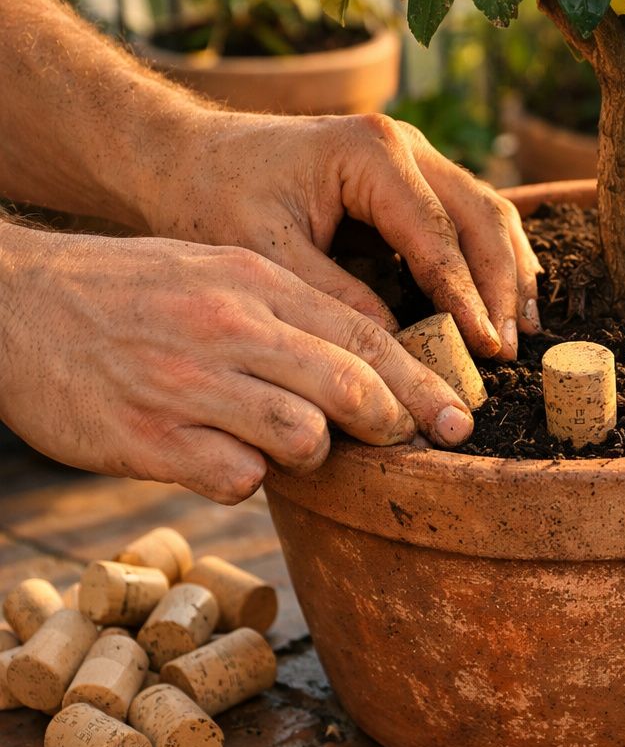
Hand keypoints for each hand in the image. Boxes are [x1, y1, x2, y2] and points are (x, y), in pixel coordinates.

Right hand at [0, 225, 474, 503]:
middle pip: (349, 387)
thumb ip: (289, 310)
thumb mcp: (215, 268)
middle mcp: (227, 329)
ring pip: (303, 438)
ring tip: (283, 439)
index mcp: (252, 280)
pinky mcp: (147, 438)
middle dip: (395, 422)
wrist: (12, 303)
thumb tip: (367, 360)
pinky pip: (238, 478)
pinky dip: (246, 478)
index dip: (420, 380)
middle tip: (409, 440)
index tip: (459, 417)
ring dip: (311, 452)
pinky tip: (220, 456)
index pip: (364, 333)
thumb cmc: (129, 288)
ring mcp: (187, 385)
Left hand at [146, 111, 541, 359]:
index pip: (437, 235)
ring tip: (519, 332)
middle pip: (481, 217)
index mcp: (371, 153)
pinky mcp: (414, 176)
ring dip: (509, 272)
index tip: (485, 349)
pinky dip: (493, 259)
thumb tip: (398, 347)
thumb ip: (333, 296)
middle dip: (501, 286)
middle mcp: (405, 144)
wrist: (188, 157)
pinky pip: (471, 215)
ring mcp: (415, 155)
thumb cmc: (214, 200)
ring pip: (489, 211)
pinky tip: (504, 302)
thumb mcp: (265, 254)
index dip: (465, 297)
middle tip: (508, 349)